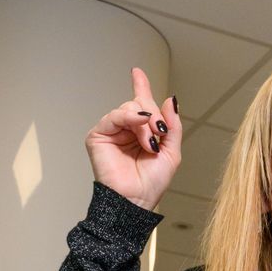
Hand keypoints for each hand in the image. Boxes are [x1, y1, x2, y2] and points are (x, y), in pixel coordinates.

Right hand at [85, 67, 180, 210]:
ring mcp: (111, 132)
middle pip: (140, 105)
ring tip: (150, 142)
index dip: (140, 86)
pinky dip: (130, 118)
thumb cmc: (152, 182)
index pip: (141, 104)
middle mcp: (125, 130)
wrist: (136, 199)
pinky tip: (141, 127)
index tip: (137, 72)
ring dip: (145, 123)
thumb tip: (170, 99)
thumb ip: (173, 126)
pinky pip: (115, 116)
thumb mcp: (172, 151)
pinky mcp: (98, 136)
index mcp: (142, 133)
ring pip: (130, 109)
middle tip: (161, 132)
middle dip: (155, 116)